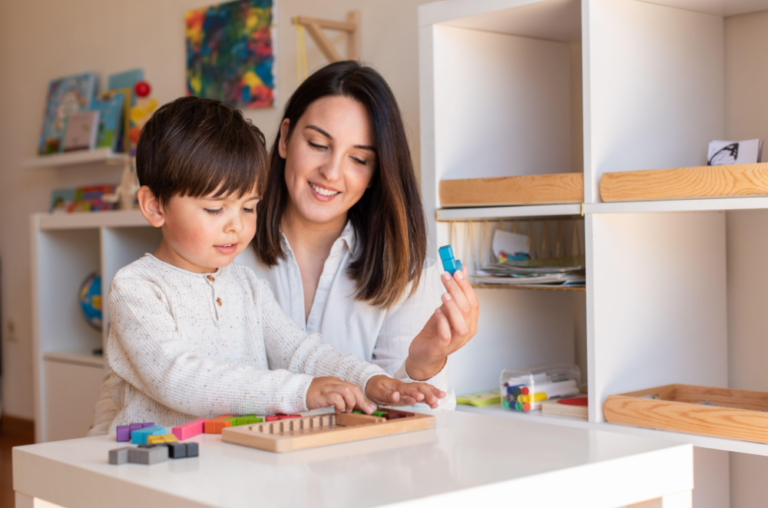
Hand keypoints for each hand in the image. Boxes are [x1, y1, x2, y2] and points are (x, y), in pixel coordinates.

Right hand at [306, 376, 376, 413]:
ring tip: (348, 410)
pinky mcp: (322, 394)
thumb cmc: (314, 395)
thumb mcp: (330, 394)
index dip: (363, 399)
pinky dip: (340, 405)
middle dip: (362, 401)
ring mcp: (328, 387)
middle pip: (353, 388)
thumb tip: (354, 407)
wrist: (297, 391)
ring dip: (351, 402)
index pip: (354, 388)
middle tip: (367, 411)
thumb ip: (341, 398)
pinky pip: (336, 397)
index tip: (370, 408)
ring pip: (347, 390)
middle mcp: (334, 382)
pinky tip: (338, 410)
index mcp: (337, 382)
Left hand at [365, 375, 444, 408]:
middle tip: (435, 400)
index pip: (406, 389)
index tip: (420, 397)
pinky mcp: (410, 392)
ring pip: (422, 388)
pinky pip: (422, 391)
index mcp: (396, 386)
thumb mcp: (376, 392)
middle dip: (428, 393)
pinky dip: (431, 393)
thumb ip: (387, 395)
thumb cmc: (374, 387)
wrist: (373, 381)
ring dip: (432, 392)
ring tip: (441, 397)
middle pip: (418, 387)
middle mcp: (405, 386)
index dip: (413, 393)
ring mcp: (408, 388)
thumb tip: (396, 396)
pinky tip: (438, 398)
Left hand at [407, 264, 478, 380]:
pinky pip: (446, 334)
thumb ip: (454, 291)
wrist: (424, 353)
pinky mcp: (442, 347)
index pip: (473, 302)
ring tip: (443, 295)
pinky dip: (442, 321)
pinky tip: (436, 311)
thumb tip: (460, 268)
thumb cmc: (437, 330)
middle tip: (446, 277)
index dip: (466, 286)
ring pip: (461, 324)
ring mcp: (456, 342)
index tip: (456, 271)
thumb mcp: (445, 308)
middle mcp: (467, 332)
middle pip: (467, 310)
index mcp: (470, 322)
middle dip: (457, 290)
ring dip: (453, 307)